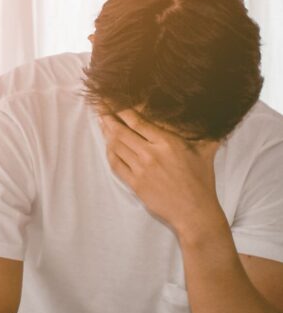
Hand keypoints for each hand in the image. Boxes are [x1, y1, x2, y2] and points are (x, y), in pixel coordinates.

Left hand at [99, 107, 222, 234]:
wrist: (195, 213)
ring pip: (116, 146)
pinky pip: (116, 164)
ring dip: (106, 133)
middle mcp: (151, 154)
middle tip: (100, 106)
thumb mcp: (206, 152)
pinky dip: (109, 153)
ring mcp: (141, 170)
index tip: (114, 100)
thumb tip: (213, 116)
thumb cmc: (202, 182)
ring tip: (102, 122)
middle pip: (121, 131)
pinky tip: (108, 146)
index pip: (137, 120)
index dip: (122, 108)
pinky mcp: (135, 184)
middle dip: (108, 117)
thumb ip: (204, 133)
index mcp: (167, 142)